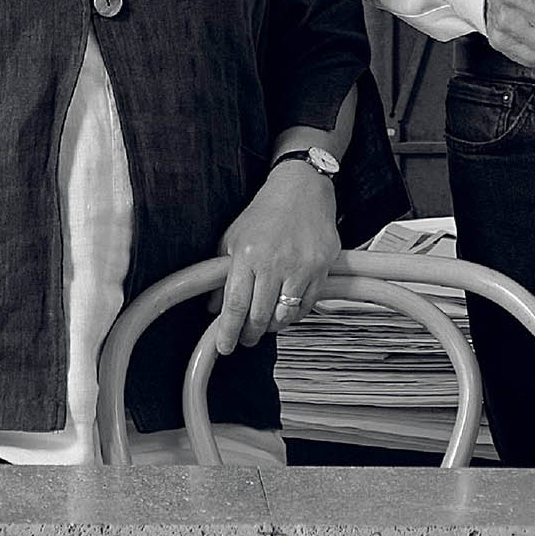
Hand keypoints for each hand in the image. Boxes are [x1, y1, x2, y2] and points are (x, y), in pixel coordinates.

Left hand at [211, 166, 341, 354]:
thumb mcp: (234, 237)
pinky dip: (294, 315)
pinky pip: (306, 306)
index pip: (235, 305)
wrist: (302, 189)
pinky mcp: (321, 269)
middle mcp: (274, 262)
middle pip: (259, 317)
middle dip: (250, 335)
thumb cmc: (266, 211)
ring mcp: (301, 266)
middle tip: (245, 338)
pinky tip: (285, 308)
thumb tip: (213, 306)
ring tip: (266, 322)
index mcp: (248, 254)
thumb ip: (221, 273)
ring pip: (284, 316)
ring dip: (272, 327)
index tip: (225, 346)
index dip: (228, 331)